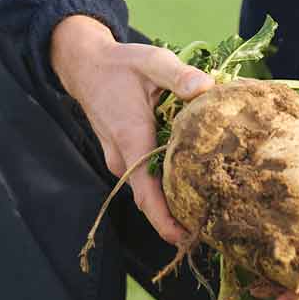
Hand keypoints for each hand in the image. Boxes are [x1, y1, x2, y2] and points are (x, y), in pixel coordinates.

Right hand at [50, 15, 212, 245]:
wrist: (86, 65)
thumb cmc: (120, 65)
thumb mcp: (152, 61)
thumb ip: (179, 76)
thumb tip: (206, 88)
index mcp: (131, 138)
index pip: (146, 192)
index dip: (163, 219)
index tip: (184, 237)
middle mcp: (122, 156)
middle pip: (150, 197)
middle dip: (177, 215)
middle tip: (213, 225)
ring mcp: (119, 158)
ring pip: (147, 188)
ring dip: (171, 199)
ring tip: (207, 207)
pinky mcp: (122, 155)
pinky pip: (143, 177)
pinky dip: (164, 183)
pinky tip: (189, 180)